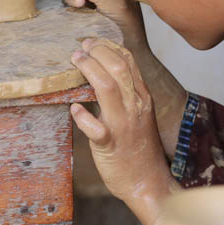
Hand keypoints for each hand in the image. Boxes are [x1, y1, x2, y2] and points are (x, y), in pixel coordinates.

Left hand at [70, 37, 178, 224]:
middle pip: (118, 68)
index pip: (129, 61)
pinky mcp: (110, 145)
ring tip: (75, 61)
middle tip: (81, 47)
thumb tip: (103, 74)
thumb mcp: (139, 115)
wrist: (148, 183)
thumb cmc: (139, 148)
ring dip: (89, 70)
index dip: (109, 46)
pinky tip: (75, 109)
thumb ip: (126, 94)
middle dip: (98, 51)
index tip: (92, 41)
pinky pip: (96, 128)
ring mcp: (123, 125)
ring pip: (107, 89)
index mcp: (142, 97)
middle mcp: (135, 107)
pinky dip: (83, 116)